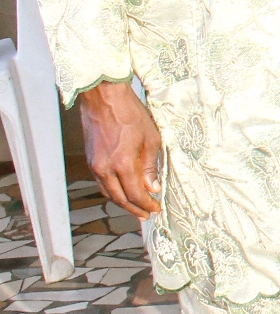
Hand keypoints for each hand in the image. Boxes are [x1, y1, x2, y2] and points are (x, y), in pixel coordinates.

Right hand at [77, 81, 162, 219]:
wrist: (104, 98)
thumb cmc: (131, 114)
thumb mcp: (151, 139)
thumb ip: (150, 166)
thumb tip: (153, 188)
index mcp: (122, 164)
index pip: (134, 194)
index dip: (146, 204)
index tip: (156, 208)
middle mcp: (105, 168)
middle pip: (119, 198)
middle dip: (134, 209)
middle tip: (146, 215)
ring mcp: (95, 164)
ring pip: (108, 192)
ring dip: (122, 202)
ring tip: (135, 208)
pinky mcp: (90, 159)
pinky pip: (101, 182)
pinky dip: (112, 190)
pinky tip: (121, 192)